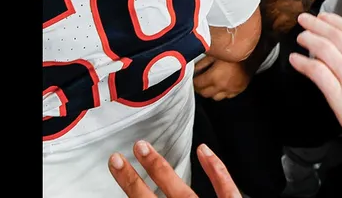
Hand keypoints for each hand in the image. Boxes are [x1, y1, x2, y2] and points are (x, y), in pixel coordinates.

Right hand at [109, 140, 238, 197]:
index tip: (116, 164)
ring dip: (161, 168)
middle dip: (138, 176)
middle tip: (123, 154)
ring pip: (183, 190)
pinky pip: (226, 189)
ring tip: (145, 148)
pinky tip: (203, 150)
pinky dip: (216, 169)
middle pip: (162, 191)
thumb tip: (142, 193)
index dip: (129, 183)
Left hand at [193, 58, 251, 100]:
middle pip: (205, 93)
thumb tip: (194, 69)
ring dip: (211, 92)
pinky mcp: (238, 90)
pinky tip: (221, 85)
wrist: (253, 53)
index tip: (193, 78)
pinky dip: (222, 93)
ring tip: (209, 84)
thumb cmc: (234, 52)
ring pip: (215, 98)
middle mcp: (222, 86)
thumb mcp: (215, 54)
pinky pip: (227, 96)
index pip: (198, 84)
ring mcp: (231, 90)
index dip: (193, 81)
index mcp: (214, 77)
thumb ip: (202, 63)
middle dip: (200, 88)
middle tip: (199, 82)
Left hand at [289, 12, 341, 159]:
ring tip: (301, 36)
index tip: (322, 17)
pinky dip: (304, 63)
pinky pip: (318, 74)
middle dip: (316, 25)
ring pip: (325, 51)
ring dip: (309, 39)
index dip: (334, 21)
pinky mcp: (339, 99)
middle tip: (304, 19)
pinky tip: (296, 59)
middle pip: (336, 37)